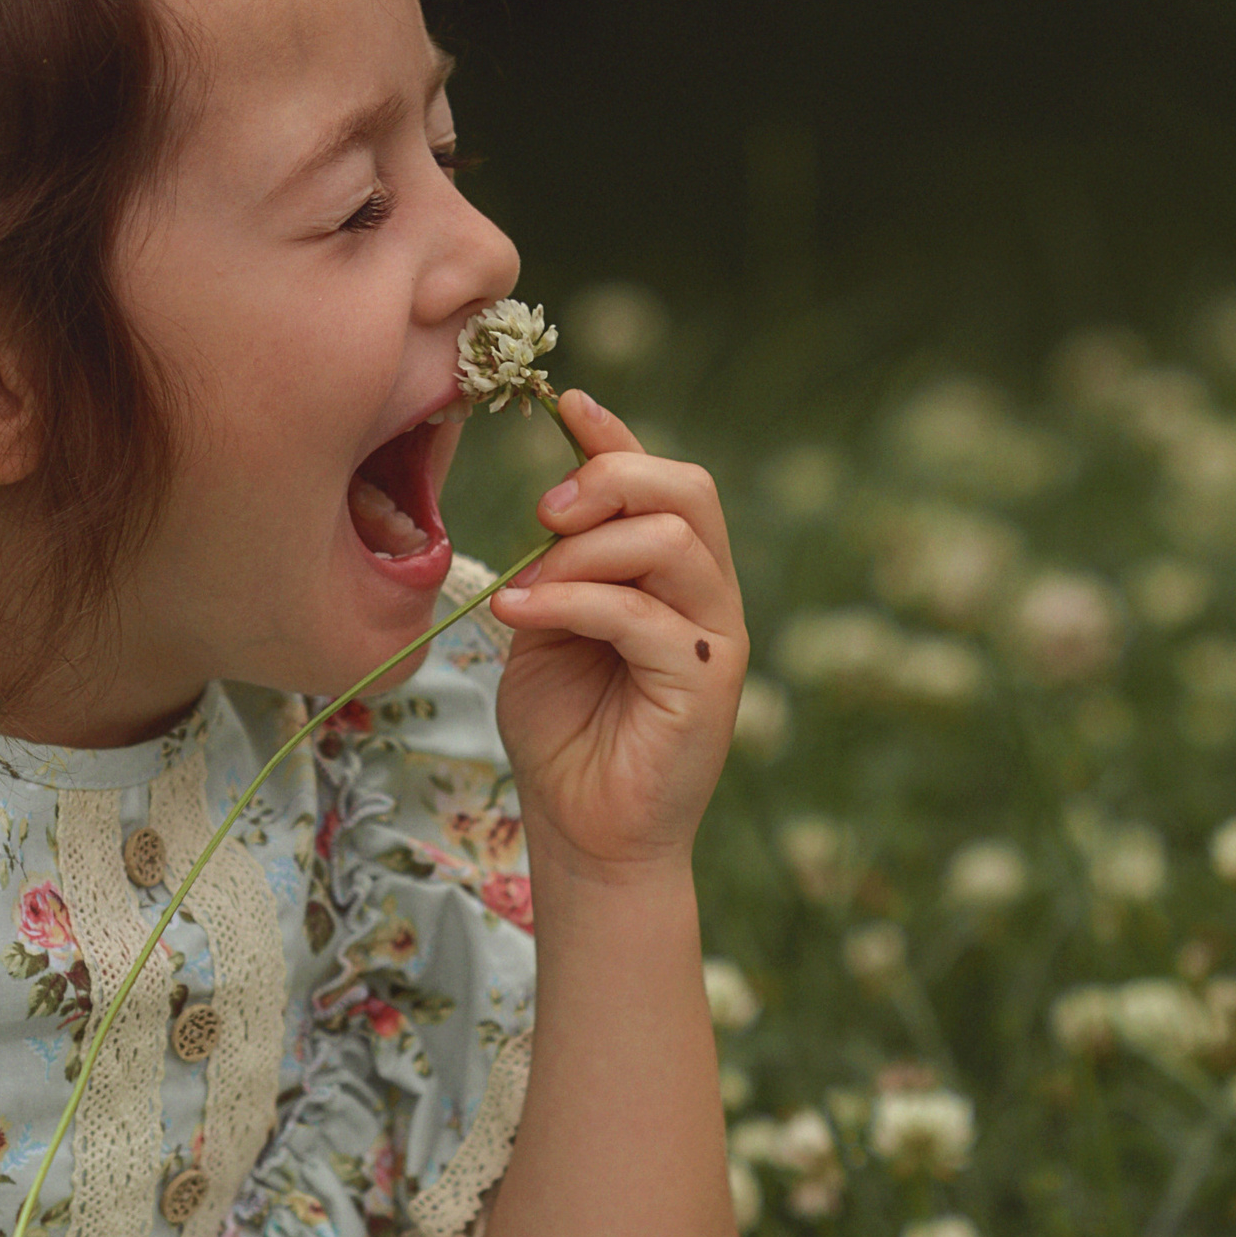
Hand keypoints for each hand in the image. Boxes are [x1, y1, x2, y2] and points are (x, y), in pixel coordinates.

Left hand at [488, 390, 746, 877]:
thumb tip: (554, 496)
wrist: (583, 833)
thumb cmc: (566, 733)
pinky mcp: (706, 685)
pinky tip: (520, 613)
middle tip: (544, 512)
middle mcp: (708, 598)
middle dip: (611, 480)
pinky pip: (644, 616)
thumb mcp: (548, 625)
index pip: (666, 483)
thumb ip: (560, 564)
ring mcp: (715, 640)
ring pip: (674, 542)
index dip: (619, 438)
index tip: (567, 403)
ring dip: (586, 551)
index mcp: (675, 576)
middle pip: (689, 492)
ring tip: (530, 586)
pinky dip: (573, 603)